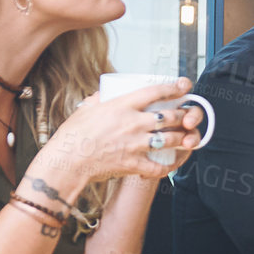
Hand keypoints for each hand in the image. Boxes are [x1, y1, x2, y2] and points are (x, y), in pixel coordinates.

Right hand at [32, 78, 204, 188]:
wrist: (66, 162)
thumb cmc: (72, 135)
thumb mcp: (86, 108)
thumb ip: (99, 98)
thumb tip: (106, 92)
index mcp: (122, 105)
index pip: (156, 92)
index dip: (174, 88)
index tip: (183, 87)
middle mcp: (134, 123)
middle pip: (170, 116)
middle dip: (184, 115)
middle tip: (187, 115)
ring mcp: (136, 144)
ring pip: (172, 139)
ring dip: (183, 137)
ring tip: (187, 136)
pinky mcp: (134, 163)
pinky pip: (160, 166)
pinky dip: (169, 166)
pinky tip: (172, 163)